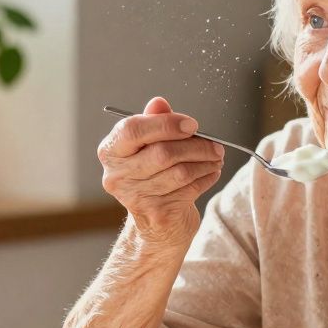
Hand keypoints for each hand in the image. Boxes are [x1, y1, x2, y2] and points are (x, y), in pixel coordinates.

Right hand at [98, 96, 223, 245]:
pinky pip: (189, 189)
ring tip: (216, 157)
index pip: (133, 130)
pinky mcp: (156, 214)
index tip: (192, 125)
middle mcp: (116, 175)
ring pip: (180, 172)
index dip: (165, 124)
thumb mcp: (149, 145)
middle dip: (195, 146)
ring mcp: (134, 198)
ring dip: (205, 162)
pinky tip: (212, 172)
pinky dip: (206, 178)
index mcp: (111, 151)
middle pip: (162, 153)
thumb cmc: (153, 176)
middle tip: (215, 144)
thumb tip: (159, 103)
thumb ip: (154, 122)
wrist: (155, 224)